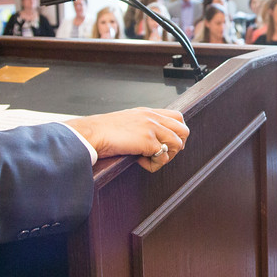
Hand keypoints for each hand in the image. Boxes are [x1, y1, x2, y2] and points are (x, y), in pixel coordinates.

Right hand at [66, 107, 188, 172]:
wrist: (92, 133)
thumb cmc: (103, 131)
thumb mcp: (127, 121)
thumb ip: (142, 126)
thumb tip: (152, 141)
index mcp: (148, 112)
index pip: (177, 117)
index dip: (176, 133)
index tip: (165, 144)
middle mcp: (153, 117)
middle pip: (184, 130)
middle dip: (177, 146)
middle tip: (161, 153)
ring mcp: (152, 128)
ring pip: (178, 144)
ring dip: (166, 156)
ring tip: (148, 158)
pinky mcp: (148, 141)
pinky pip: (164, 157)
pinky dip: (154, 164)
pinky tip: (139, 161)